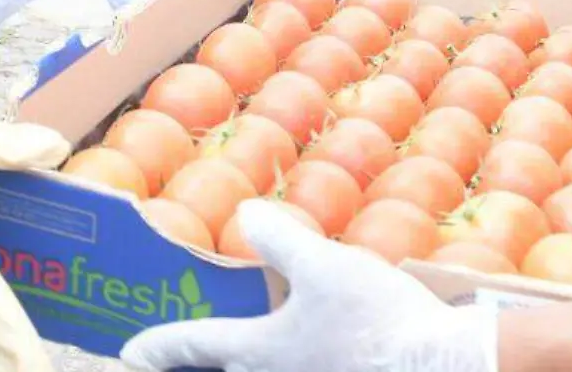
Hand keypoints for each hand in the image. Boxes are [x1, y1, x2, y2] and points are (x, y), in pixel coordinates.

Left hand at [120, 201, 495, 371]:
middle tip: (185, 359)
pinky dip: (302, 365)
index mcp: (264, 349)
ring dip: (248, 366)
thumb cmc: (379, 320)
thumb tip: (243, 215)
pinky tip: (319, 356)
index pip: (195, 344)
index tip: (129, 351)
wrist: (443, 371)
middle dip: (202, 366)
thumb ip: (281, 241)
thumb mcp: (327, 266)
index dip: (159, 345)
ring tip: (248, 355)